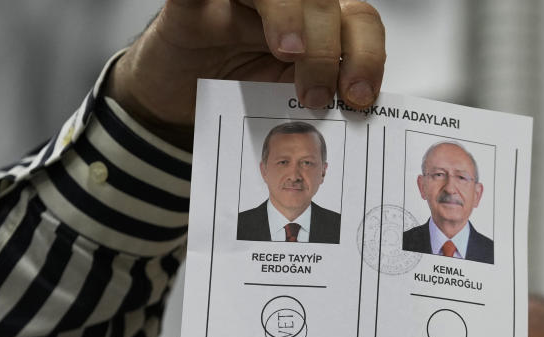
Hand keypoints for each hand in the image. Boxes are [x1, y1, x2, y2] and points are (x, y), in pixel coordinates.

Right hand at [107, 0, 385, 146]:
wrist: (177, 98)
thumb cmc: (232, 94)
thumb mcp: (283, 103)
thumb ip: (317, 100)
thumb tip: (354, 118)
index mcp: (315, 26)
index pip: (357, 20)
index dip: (367, 55)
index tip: (358, 97)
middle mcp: (284, 5)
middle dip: (329, 47)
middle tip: (316, 95)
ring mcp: (239, 0)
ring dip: (290, 15)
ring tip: (287, 53)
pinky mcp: (192, 6)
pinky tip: (219, 9)